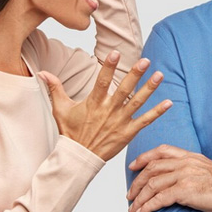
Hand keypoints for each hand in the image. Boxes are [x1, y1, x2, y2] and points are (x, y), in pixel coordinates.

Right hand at [38, 50, 171, 160]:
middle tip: (145, 61)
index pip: (102, 81)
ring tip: (160, 75)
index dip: (109, 67)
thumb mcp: (60, 109)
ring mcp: (120, 122)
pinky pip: (145, 121)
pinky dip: (157, 112)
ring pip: (137, 102)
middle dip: (135, 74)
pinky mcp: (128, 132)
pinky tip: (169, 102)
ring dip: (150, 89)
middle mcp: (109, 111)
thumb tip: (42, 73)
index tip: (116, 53)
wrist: (78, 158)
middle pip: (124, 89)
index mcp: (94, 103)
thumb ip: (54, 88)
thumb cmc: (70, 132)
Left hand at [127, 144, 211, 211]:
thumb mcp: (208, 169)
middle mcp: (186, 163)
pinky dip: (148, 206)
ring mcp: (185, 176)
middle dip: (137, 182)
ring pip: (152, 184)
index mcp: (190, 156)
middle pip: (151, 168)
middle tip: (130, 195)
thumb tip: (181, 180)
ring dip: (139, 198)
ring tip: (133, 208)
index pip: (161, 151)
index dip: (143, 158)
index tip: (133, 166)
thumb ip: (192, 170)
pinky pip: (160, 199)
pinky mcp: (186, 191)